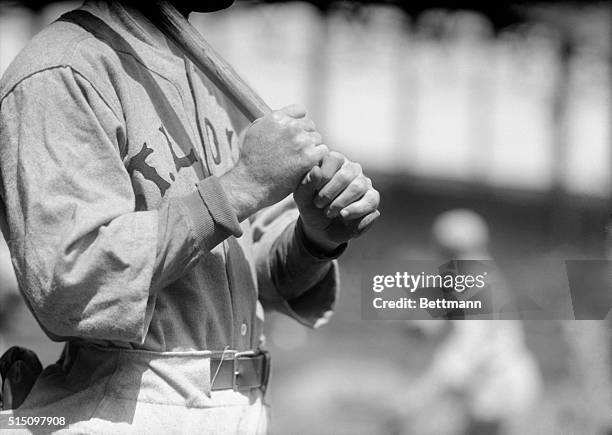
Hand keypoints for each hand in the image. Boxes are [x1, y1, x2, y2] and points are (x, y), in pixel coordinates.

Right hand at [219, 105, 327, 219]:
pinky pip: (323, 152)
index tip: (293, 136)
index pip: (300, 112)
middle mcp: (290, 127)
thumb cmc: (251, 161)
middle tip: (295, 152)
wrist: (251, 184)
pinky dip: (317, 159)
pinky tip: (306, 166)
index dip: (298, 124)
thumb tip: (283, 113)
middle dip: (305, 137)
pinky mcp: (309, 157)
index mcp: (277, 118)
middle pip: (310, 126)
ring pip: (318, 139)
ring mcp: (301, 142)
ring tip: (298, 160)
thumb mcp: (254, 132)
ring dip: (312, 149)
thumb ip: (270, 120)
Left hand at [294, 151, 379, 251]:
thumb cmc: (311, 206)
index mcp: (335, 161)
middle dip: (330, 193)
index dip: (323, 177)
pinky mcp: (372, 199)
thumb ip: (306, 183)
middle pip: (346, 175)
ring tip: (329, 213)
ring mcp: (365, 183)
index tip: (313, 192)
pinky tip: (344, 216)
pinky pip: (371, 202)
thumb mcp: (302, 197)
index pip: (334, 159)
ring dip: (341, 203)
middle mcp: (352, 169)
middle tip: (319, 205)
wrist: (321, 227)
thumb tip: (316, 169)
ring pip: (359, 187)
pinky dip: (355, 212)